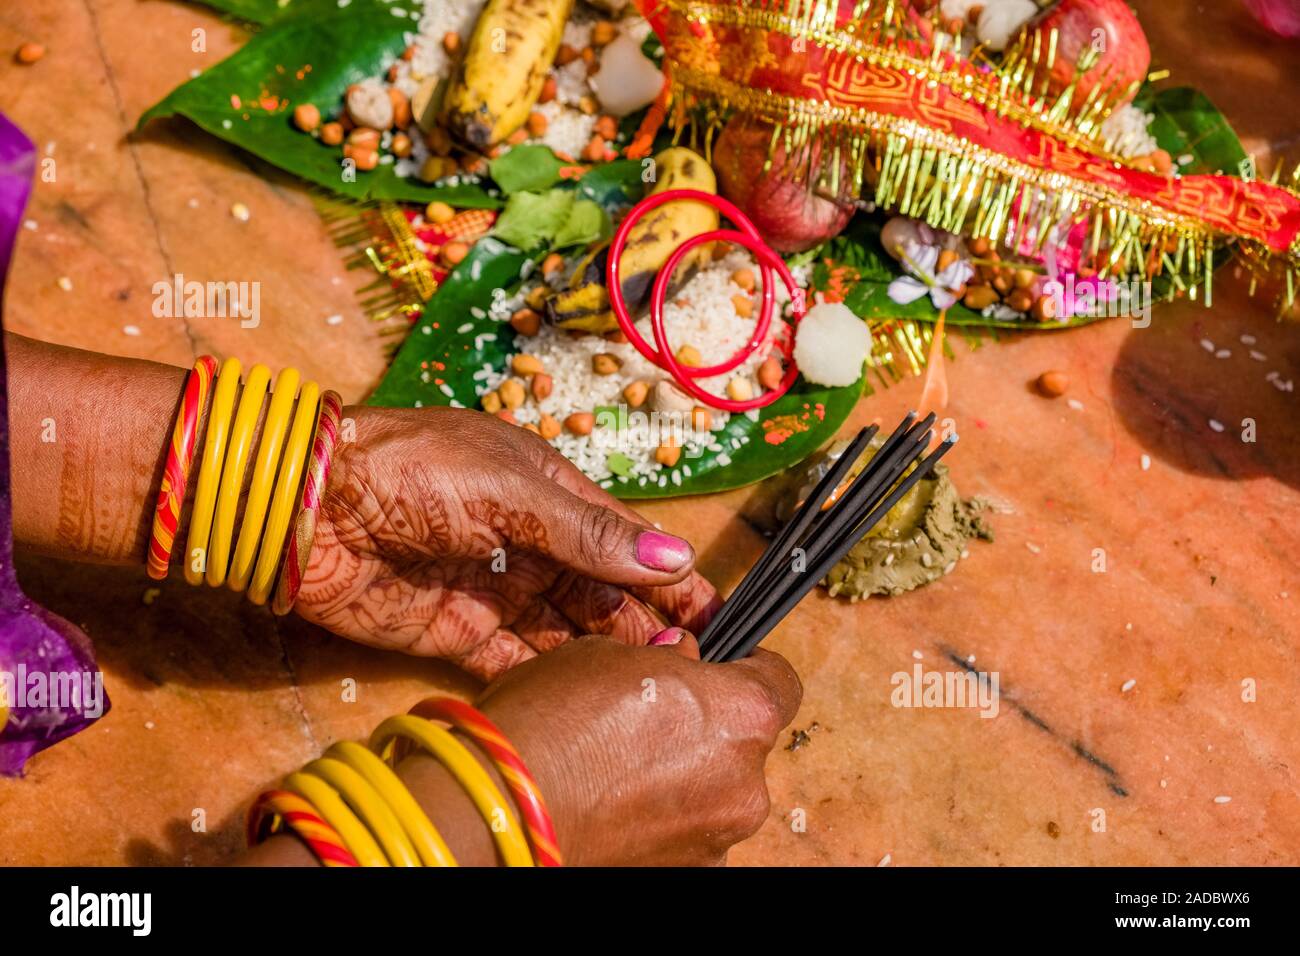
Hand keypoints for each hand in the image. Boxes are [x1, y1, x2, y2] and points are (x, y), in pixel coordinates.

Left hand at [294, 407, 719, 678]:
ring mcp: (490, 589)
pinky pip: (512, 659)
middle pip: (600, 592)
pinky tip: (584, 696)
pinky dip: (548, 675)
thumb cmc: (413, 469)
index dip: (668, 575)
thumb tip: (672, 559)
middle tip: (688, 663)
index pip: (623, 541)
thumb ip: (587, 533)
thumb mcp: (511, 490)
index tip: (714, 613)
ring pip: (564, 629)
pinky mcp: (452, 632)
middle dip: (644, 624)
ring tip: (648, 686)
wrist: (307, 504)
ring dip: (603, 654)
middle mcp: (525, 543)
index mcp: (546, 492)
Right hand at [475, 633, 802, 865]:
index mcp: (743, 713)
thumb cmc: (552, 723)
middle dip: (709, 724)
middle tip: (653, 713)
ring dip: (686, 773)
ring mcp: (718, 839)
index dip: (749, 666)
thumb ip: (664, 657)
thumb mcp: (606, 655)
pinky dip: (663, 814)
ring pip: (717, 790)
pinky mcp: (686, 873)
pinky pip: (688, 830)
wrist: (500, 811)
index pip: (780, 680)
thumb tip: (682, 659)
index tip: (722, 663)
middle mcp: (747, 782)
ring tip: (620, 763)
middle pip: (747, 742)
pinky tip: (615, 800)